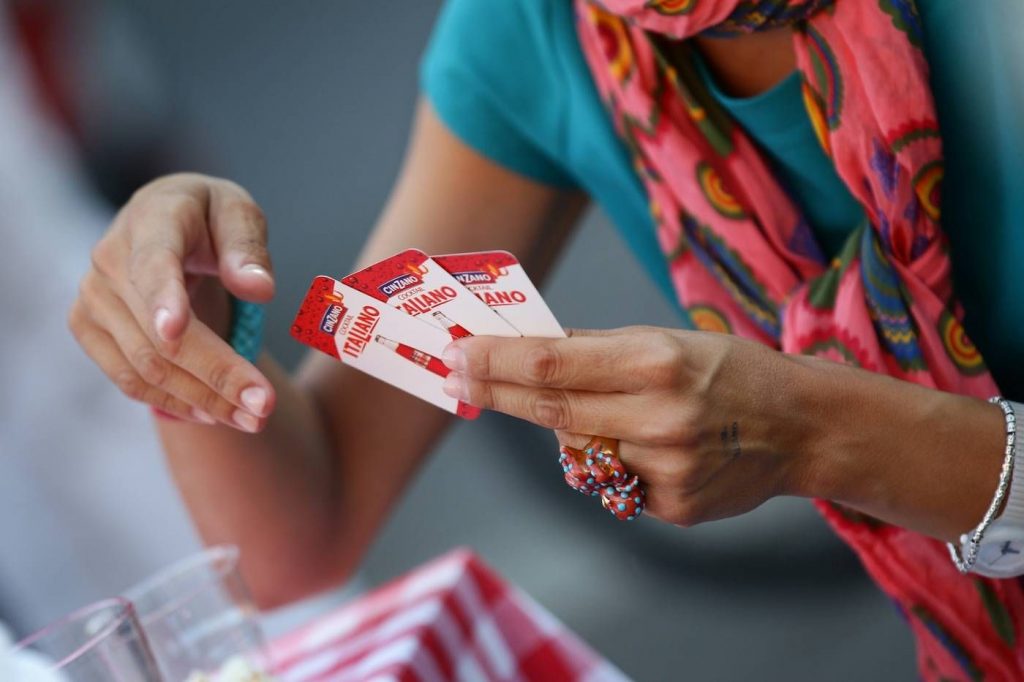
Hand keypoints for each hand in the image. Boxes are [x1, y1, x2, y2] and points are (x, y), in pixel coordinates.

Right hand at [69, 173, 276, 430]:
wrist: (166, 220)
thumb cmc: (211, 218)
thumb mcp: (239, 214)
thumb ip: (248, 248)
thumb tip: (258, 288)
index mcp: (152, 219)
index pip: (154, 263)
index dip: (163, 298)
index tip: (176, 330)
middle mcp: (110, 258)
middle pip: (160, 334)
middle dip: (216, 374)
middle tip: (264, 407)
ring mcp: (93, 296)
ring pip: (145, 365)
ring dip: (201, 399)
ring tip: (253, 418)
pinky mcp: (87, 327)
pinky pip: (129, 378)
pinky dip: (173, 402)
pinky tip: (215, 414)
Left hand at [440, 327, 814, 525]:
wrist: (800, 426)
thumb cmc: (727, 371)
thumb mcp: (665, 340)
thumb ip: (594, 351)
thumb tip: (523, 349)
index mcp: (657, 364)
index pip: (552, 366)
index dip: (496, 362)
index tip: (457, 355)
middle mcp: (660, 419)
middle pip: (550, 411)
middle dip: (495, 394)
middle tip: (456, 381)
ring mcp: (666, 470)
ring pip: (578, 453)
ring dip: (569, 430)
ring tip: (609, 412)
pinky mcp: (673, 507)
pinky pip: (613, 485)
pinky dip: (612, 462)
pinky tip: (650, 447)